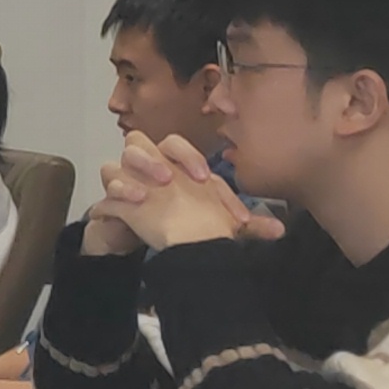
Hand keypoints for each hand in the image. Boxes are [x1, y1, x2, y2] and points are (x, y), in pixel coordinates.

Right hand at [102, 134, 276, 251]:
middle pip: (139, 141)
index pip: (176, 146)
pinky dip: (120, 192)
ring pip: (116, 160)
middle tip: (168, 178)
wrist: (156, 247)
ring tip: (148, 193)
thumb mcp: (220, 227)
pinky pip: (107, 189)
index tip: (204, 179)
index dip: (189, 156)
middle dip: (154, 157)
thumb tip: (281, 229)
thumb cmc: (185, 226)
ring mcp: (125, 181)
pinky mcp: (111, 202)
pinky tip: (136, 202)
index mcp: (172, 165)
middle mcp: (146, 167)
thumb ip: (247, 226)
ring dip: (134, 173)